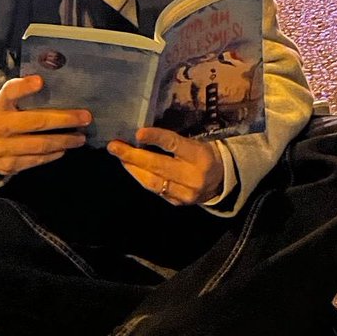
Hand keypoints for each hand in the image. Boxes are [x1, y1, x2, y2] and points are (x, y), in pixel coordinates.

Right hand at [0, 76, 90, 175]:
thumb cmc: (1, 115)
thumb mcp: (6, 100)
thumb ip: (22, 92)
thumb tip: (49, 81)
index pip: (10, 92)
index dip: (24, 87)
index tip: (41, 81)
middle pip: (35, 122)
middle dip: (64, 120)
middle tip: (85, 118)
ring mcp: (2, 148)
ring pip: (39, 145)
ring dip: (64, 141)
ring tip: (80, 137)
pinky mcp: (8, 165)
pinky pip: (35, 160)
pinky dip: (52, 155)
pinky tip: (64, 149)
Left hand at [108, 127, 223, 206]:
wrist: (223, 180)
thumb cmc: (205, 152)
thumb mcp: (196, 141)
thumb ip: (174, 140)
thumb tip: (143, 134)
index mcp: (199, 156)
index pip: (174, 144)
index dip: (156, 138)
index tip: (137, 133)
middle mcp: (193, 176)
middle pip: (158, 166)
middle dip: (133, 157)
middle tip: (114, 147)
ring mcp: (185, 194)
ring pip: (153, 182)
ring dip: (133, 169)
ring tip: (119, 157)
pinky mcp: (179, 203)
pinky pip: (156, 191)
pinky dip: (142, 179)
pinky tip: (132, 169)